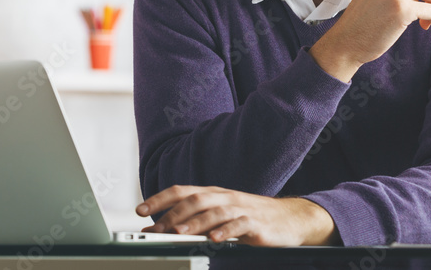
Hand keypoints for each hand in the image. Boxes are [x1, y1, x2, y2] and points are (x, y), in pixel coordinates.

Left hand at [136, 185, 338, 245]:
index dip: (160, 198)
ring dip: (195, 222)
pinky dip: (225, 231)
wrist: (290, 219)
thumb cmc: (251, 217)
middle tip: (155, 229)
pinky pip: (239, 225)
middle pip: (195, 200)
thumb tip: (163, 228)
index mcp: (214, 194)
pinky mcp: (256, 224)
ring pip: (214, 211)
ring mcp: (241, 209)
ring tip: (179, 232)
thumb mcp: (222, 215)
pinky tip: (214, 239)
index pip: (182, 190)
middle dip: (173, 214)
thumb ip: (196, 219)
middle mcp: (225, 197)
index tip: (140, 210)